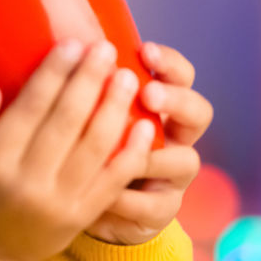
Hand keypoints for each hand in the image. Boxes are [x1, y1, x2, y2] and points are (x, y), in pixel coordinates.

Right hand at [0, 40, 155, 260]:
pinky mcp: (83, 215)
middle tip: (106, 49)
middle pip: (68, 121)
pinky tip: (145, 125)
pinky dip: (133, 152)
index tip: (72, 43)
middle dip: (90, 80)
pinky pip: (114, 181)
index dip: (55, 73)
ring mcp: (60, 201)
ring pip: (96, 148)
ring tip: (128, 77)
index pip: (31, 108)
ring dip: (116, 108)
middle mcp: (29, 182)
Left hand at [84, 42, 212, 245]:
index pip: (181, 76)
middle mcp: (176, 137)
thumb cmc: (83, 147)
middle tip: (148, 95)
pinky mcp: (163, 210)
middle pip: (199, 113)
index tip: (144, 51)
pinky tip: (109, 196)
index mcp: (160, 107)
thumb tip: (61, 50)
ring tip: (121, 150)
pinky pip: (157, 205)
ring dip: (154, 154)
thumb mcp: (85, 115)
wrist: (84, 206)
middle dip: (176, 101)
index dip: (169, 63)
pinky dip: (133, 199)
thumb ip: (84, 90)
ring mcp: (174, 176)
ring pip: (186, 161)